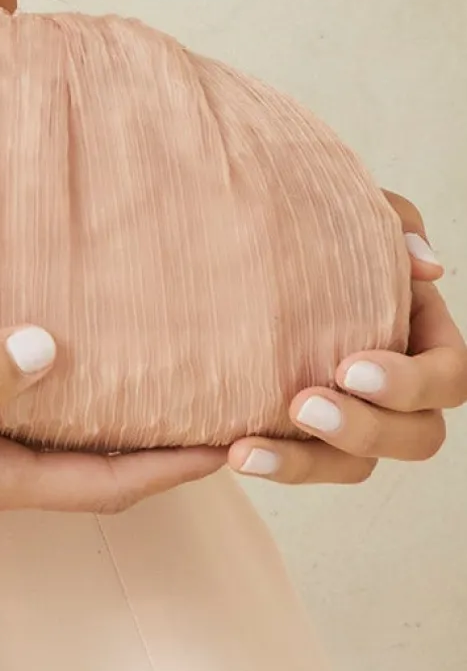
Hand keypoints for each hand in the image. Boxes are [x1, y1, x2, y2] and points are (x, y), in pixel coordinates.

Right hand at [0, 324, 225, 570]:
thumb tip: (56, 348)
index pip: (102, 481)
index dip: (175, 462)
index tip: (241, 439)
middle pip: (84, 469)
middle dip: (149, 440)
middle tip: (202, 394)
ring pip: (36, 449)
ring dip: (88, 420)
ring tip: (129, 368)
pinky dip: (24, 403)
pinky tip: (13, 364)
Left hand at [227, 191, 465, 484]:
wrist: (234, 235)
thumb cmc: (307, 220)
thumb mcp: (348, 204)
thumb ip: (394, 222)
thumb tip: (426, 267)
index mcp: (421, 333)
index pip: (449, 376)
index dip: (412, 383)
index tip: (350, 367)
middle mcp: (397, 387)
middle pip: (418, 436)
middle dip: (365, 429)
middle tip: (302, 404)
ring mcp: (352, 416)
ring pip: (357, 466)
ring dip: (306, 463)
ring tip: (246, 449)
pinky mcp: (303, 434)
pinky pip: (301, 465)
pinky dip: (272, 462)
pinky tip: (227, 451)